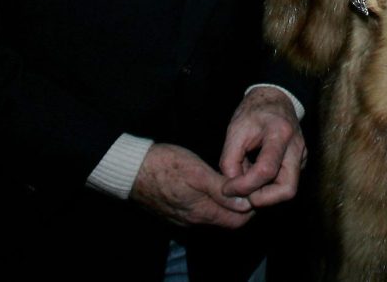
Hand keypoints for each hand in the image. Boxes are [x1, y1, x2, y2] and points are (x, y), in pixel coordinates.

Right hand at [130, 143, 253, 228]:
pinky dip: (211, 202)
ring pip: (214, 215)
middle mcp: (194, 221)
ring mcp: (183, 217)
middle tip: (246, 181)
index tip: (255, 186)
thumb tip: (245, 204)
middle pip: (227, 220)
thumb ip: (221, 189)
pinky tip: (211, 184)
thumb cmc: (166, 166)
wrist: (131, 169)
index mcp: (202, 212)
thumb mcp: (197, 172)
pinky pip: (200, 212)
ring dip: (226, 202)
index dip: (251, 206)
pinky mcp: (174, 211)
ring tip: (231, 180)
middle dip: (241, 204)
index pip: (238, 221)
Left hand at [220, 88, 305, 207]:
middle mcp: (296, 148)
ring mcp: (302, 157)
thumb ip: (230, 161)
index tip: (227, 188)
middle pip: (287, 189)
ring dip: (264, 194)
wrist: (275, 98)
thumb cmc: (254, 112)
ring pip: (288, 190)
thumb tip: (231, 190)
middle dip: (262, 199)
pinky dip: (268, 186)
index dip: (244, 186)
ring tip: (246, 181)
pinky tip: (255, 174)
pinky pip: (285, 183)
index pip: (266, 171)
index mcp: (280, 134)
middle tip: (242, 194)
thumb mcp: (235, 131)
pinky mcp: (299, 163)